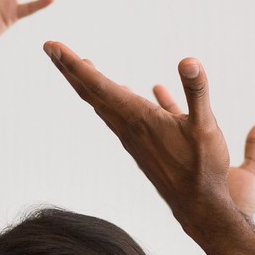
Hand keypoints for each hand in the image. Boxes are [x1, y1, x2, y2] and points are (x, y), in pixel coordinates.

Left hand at [47, 44, 254, 227]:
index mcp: (137, 118)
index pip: (98, 85)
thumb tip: (188, 61)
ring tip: (78, 66)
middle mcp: (128, 127)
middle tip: (49, 48)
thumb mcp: (205, 126)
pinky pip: (121, 114)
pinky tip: (123, 90)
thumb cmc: (203, 169)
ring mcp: (133, 137)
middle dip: (69, 68)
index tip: (51, 46)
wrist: (199, 208)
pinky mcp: (142, 144)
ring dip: (87, 83)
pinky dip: (114, 97)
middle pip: (90, 93)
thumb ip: (196, 92)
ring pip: (103, 104)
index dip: (73, 64)